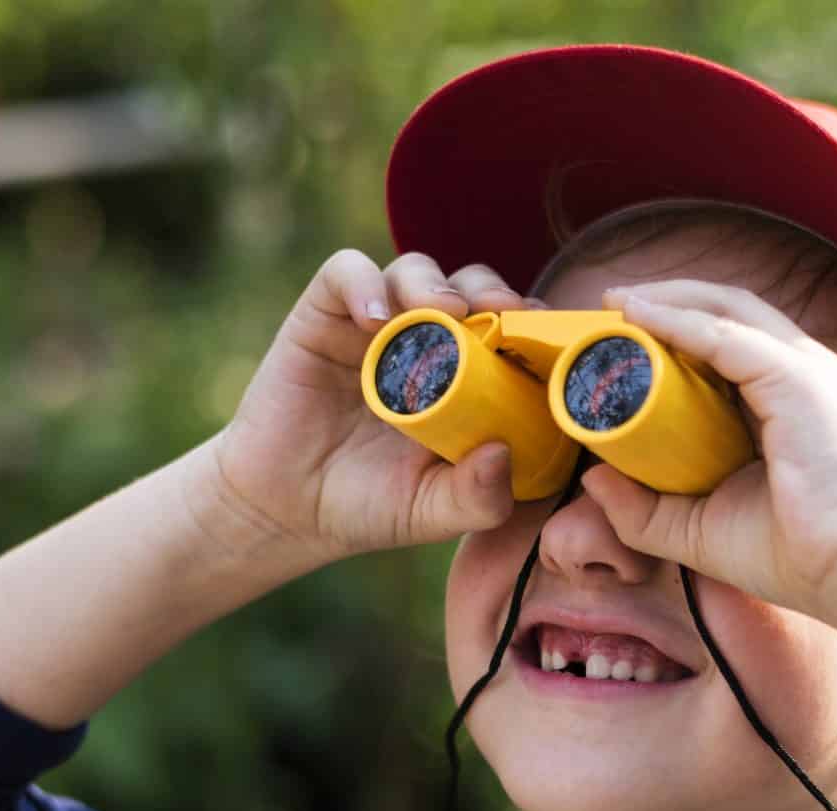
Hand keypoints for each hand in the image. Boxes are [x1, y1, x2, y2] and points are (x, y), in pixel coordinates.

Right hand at [208, 250, 539, 560]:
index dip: (532, 326)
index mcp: (468, 380)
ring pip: (416, 271)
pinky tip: (373, 318)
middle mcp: (427, 342)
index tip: (550, 337)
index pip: (510, 331)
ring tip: (441, 309)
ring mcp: (376, 325)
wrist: (286, 510)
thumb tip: (503, 453)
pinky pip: (347, 273)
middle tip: (503, 310)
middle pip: (470, 287)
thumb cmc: (370, 507)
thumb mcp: (432, 512)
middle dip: (491, 290)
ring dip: (434, 282)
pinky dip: (364, 284)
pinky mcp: (324, 315)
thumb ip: (475, 498)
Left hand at [577, 280, 836, 625]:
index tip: (620, 335)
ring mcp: (804, 369)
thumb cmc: (798, 558)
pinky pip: (723, 335)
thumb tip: (592, 477)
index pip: (729, 344)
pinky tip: (637, 318)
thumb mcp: (700, 531)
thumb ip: (645, 509)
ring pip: (725, 310)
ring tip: (615, 304)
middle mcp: (802, 372)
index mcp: (790, 400)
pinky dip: (677, 320)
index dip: (675, 330)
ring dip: (665, 300)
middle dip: (666, 301)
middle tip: (609, 307)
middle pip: (726, 312)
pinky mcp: (797, 379)